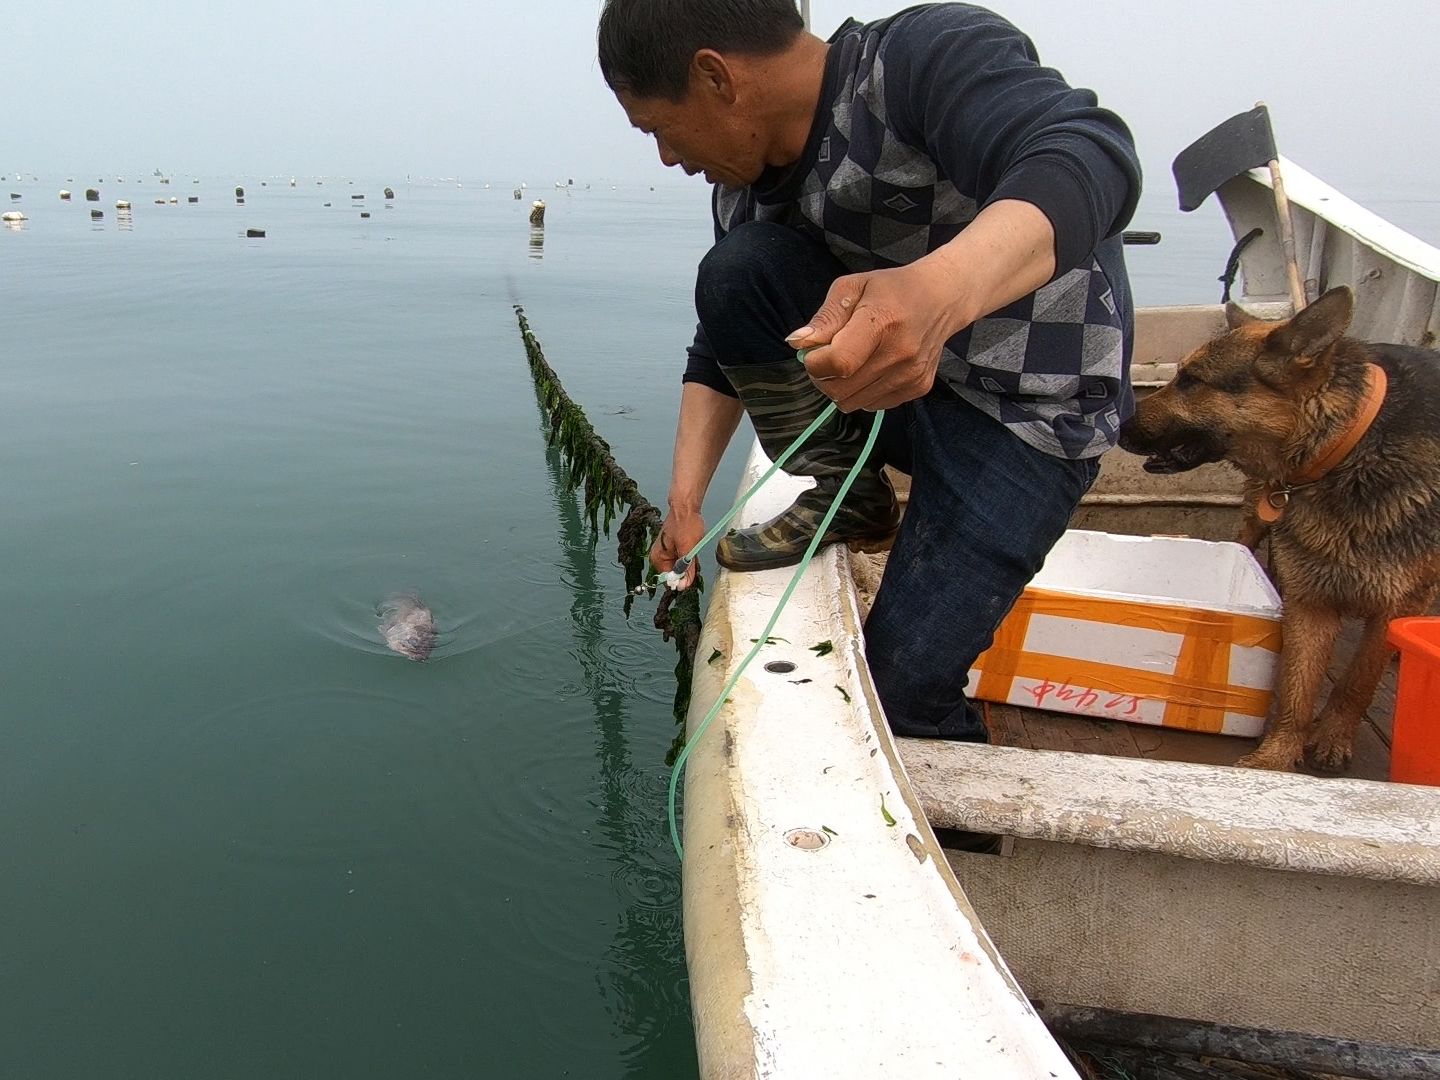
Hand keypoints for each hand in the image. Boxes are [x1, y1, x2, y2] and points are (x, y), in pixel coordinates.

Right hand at [650, 509, 703, 588]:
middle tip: (694, 557)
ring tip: (692, 548)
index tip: (692, 573)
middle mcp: (659, 557)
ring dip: (689, 562)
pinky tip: (692, 547)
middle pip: (675, 574)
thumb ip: (685, 569)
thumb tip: (682, 586)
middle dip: (686, 569)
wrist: (686, 507)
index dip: (682, 580)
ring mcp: (666, 552)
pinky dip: (689, 556)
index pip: (669, 580)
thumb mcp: (688, 550)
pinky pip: (682, 558)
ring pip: (680, 566)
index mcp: (657, 559)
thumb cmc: (685, 525)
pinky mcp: (672, 547)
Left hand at [785, 258, 971, 411]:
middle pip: (841, 390)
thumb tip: (797, 343)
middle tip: (827, 358)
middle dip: (823, 378)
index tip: (813, 353)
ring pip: (853, 403)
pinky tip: (871, 369)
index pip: (838, 362)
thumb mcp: (853, 287)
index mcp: (882, 321)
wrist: (942, 299)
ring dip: (842, 388)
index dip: (815, 363)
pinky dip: (863, 392)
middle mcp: (900, 353)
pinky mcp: (918, 388)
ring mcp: (911, 374)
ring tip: (850, 362)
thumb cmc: (892, 289)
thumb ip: (825, 317)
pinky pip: (873, 405)